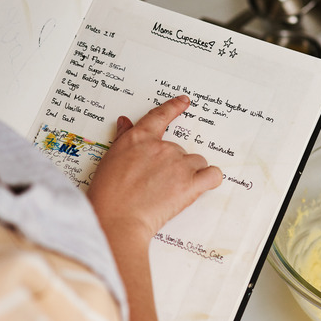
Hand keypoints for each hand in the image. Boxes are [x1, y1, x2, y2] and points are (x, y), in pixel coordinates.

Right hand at [87, 95, 222, 241]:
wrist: (117, 218)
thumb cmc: (108, 194)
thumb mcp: (111, 158)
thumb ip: (123, 138)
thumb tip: (125, 122)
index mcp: (140, 138)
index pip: (160, 116)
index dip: (174, 107)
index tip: (184, 102)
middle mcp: (162, 147)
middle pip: (180, 149)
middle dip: (174, 165)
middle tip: (158, 184)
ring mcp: (178, 164)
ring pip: (197, 162)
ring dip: (190, 173)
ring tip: (172, 191)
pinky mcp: (190, 184)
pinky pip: (212, 175)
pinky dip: (209, 180)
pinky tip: (201, 186)